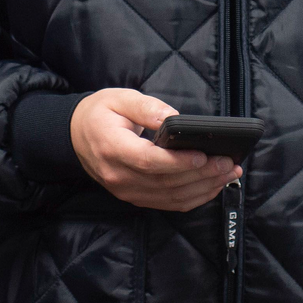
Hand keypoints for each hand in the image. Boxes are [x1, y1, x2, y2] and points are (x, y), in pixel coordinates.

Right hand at [70, 89, 239, 211]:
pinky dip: (193, 198)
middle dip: (202, 174)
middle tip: (228, 163)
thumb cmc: (99, 114)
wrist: (75, 136)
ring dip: (203, 188)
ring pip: (170, 197)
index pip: (149, 161)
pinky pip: (167, 203)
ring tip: (228, 173)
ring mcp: (126, 190)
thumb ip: (146, 107)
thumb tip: (174, 118)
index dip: (179, 162)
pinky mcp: (135, 196)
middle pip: (165, 182)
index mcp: (113, 148)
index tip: (204, 155)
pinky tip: (211, 186)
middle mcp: (118, 176)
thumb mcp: (119, 98)